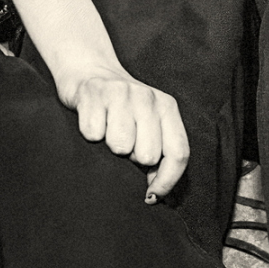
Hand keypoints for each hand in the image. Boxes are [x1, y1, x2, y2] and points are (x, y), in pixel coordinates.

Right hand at [65, 67, 189, 199]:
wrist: (90, 70)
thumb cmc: (122, 109)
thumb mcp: (148, 124)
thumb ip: (159, 154)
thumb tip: (156, 194)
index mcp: (167, 107)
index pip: (178, 153)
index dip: (167, 181)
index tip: (151, 196)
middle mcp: (147, 98)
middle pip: (147, 155)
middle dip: (132, 159)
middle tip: (124, 144)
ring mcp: (121, 93)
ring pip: (120, 146)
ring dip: (110, 147)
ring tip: (109, 131)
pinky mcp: (93, 94)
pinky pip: (93, 134)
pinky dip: (90, 134)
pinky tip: (93, 121)